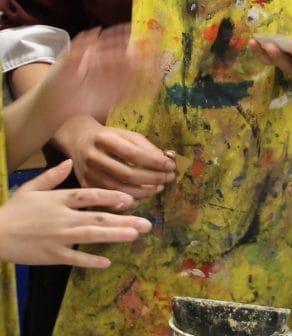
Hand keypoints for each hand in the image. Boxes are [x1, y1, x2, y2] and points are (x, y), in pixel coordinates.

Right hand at [0, 160, 151, 267]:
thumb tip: (70, 162)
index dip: (111, 196)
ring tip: (134, 235)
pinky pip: (74, 258)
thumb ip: (52, 176)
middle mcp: (62, 217)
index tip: (130, 199)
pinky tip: (106, 262)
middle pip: (98, 217)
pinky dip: (90, 261)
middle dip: (124, 220)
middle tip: (146, 223)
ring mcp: (58, 237)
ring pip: (91, 236)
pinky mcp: (51, 254)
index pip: (90, 195)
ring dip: (114, 235)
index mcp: (59, 199)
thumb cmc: (13, 210)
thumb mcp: (31, 188)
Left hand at [34, 25, 160, 128]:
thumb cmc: (54, 82)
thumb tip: (96, 30)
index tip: (142, 29)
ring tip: (161, 65)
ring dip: (147, 69)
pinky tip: (154, 87)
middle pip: (128, 56)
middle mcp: (106, 67)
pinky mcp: (112, 97)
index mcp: (96, 55)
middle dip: (143, 51)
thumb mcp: (64, 61)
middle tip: (159, 45)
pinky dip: (143, 90)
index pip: (115, 42)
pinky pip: (130, 93)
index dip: (128, 36)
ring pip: (132, 74)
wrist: (50, 107)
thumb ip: (80, 46)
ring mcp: (110, 82)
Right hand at [60, 117, 175, 199]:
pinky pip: (111, 198)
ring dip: (144, 192)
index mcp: (104, 140)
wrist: (78, 140)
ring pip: (120, 190)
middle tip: (169, 178)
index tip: (172, 166)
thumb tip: (166, 162)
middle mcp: (94, 158)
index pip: (134, 154)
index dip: (155, 162)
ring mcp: (88, 174)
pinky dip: (130, 199)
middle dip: (153, 178)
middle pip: (128, 174)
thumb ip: (146, 147)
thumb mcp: (127, 135)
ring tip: (160, 187)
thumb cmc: (109, 137)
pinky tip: (143, 196)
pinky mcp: (86, 186)